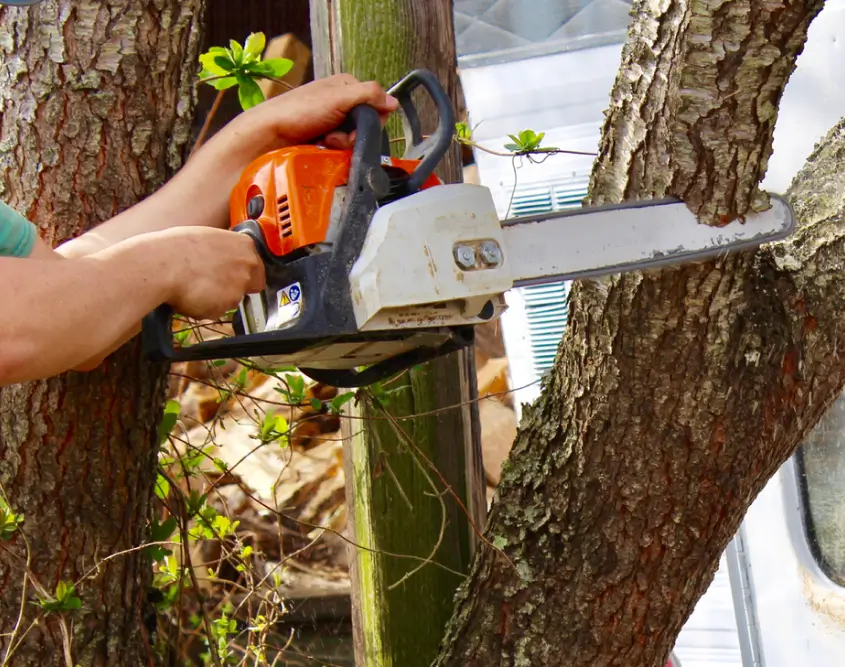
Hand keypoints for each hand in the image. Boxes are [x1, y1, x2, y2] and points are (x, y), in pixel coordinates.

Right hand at [148, 227, 265, 320]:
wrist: (162, 266)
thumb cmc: (176, 248)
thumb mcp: (207, 238)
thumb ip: (224, 251)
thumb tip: (224, 259)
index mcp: (245, 245)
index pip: (257, 266)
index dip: (243, 273)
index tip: (230, 275)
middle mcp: (248, 266)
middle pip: (250, 285)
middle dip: (234, 288)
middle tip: (212, 284)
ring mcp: (239, 287)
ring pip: (232, 299)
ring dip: (217, 298)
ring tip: (195, 287)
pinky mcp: (226, 305)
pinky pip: (217, 311)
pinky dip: (205, 308)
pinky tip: (191, 296)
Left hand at [231, 74, 399, 155]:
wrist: (269, 134)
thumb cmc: (297, 111)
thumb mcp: (338, 97)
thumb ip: (368, 95)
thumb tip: (392, 102)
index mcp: (345, 86)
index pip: (376, 104)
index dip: (371, 119)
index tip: (357, 125)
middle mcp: (340, 103)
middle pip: (365, 125)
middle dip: (353, 134)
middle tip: (336, 135)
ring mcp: (331, 122)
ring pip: (353, 139)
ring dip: (342, 145)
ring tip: (325, 142)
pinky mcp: (323, 139)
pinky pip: (340, 149)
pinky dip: (333, 150)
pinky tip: (321, 147)